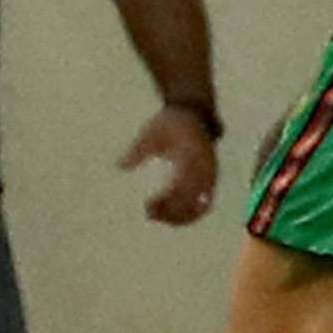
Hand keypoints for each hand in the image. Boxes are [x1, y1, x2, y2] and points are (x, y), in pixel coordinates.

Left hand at [123, 104, 219, 225]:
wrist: (194, 114)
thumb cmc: (169, 123)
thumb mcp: (151, 132)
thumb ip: (137, 150)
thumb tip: (120, 166)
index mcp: (190, 155)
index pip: (180, 185)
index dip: (165, 199)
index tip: (147, 204)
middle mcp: (205, 168)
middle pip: (191, 200)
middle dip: (171, 212)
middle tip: (148, 213)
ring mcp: (211, 175)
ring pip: (200, 206)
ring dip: (181, 217)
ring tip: (158, 217)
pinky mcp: (211, 181)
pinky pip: (205, 204)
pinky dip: (191, 215)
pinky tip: (172, 218)